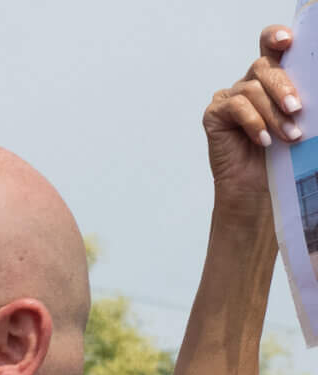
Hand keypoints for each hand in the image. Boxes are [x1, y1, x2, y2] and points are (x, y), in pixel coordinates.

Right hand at [208, 26, 300, 214]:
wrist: (258, 190)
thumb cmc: (282, 156)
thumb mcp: (300, 120)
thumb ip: (300, 100)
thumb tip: (307, 97)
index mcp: (271, 79)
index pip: (270, 46)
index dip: (275, 37)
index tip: (288, 41)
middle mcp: (249, 84)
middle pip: (263, 66)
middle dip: (283, 87)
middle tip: (297, 110)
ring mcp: (230, 99)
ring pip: (251, 90)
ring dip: (273, 114)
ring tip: (289, 137)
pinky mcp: (215, 115)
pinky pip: (235, 107)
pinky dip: (253, 122)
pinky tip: (263, 140)